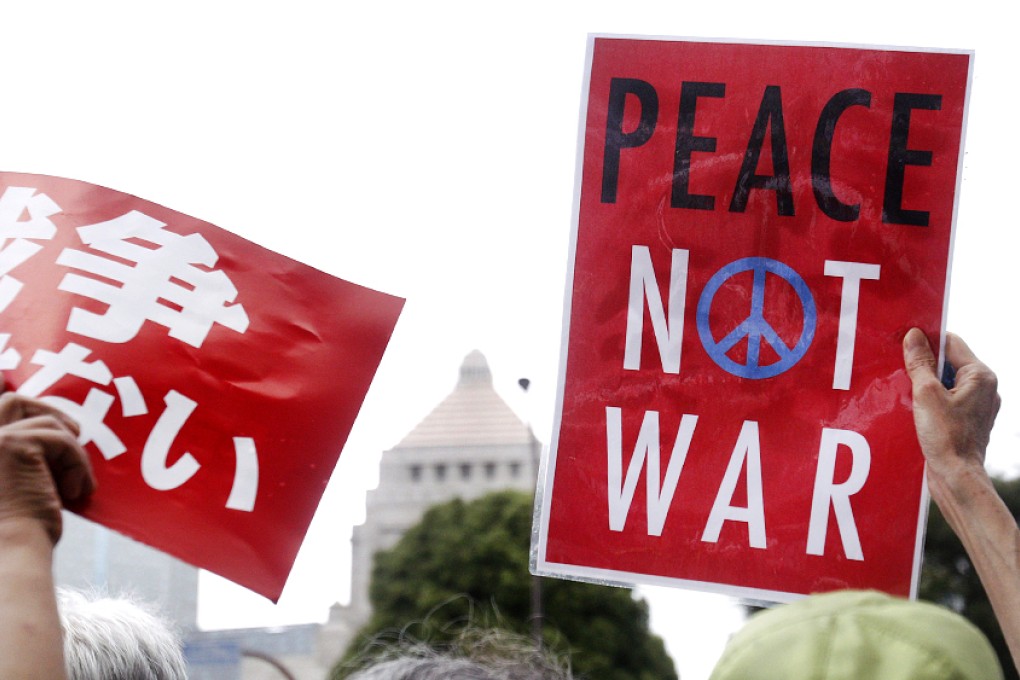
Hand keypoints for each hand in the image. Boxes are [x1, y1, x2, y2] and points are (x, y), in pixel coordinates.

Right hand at [0, 393, 94, 543]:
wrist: (11, 555)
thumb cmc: (15, 533)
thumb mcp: (15, 486)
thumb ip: (23, 461)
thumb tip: (55, 438)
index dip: (15, 401)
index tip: (38, 408)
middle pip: (11, 401)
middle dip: (49, 412)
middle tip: (76, 434)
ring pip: (45, 423)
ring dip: (70, 452)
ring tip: (76, 485)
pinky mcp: (11, 443)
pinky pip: (61, 439)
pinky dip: (77, 463)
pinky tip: (76, 492)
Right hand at [902, 328, 999, 498]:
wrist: (956, 476)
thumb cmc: (946, 437)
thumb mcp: (926, 394)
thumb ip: (920, 363)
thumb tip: (914, 336)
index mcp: (980, 376)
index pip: (951, 343)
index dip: (926, 340)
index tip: (903, 342)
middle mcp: (984, 388)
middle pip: (949, 363)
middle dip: (923, 363)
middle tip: (899, 367)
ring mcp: (977, 405)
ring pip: (946, 382)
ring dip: (925, 382)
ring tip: (904, 388)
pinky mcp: (968, 420)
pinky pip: (947, 399)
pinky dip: (930, 399)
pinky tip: (913, 406)